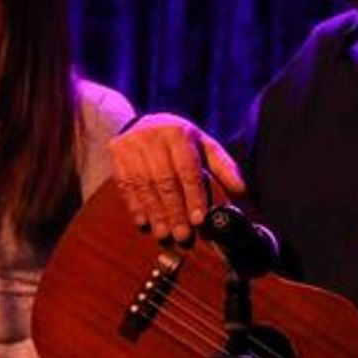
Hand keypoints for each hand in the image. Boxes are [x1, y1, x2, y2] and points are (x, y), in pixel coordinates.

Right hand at [109, 113, 245, 242]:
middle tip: (183, 235)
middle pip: (164, 180)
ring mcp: (132, 144)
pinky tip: (144, 223)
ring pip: (144, 185)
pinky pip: (125, 185)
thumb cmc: (179, 140)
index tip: (199, 220)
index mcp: (178, 133)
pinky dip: (135, 206)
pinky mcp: (117, 153)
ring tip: (164, 234)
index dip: (194, 196)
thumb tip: (240, 190)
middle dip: (174, 211)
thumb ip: (223, 166)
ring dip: (155, 213)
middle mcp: (153, 136)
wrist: (143, 123)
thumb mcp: (203, 145)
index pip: (187, 169)